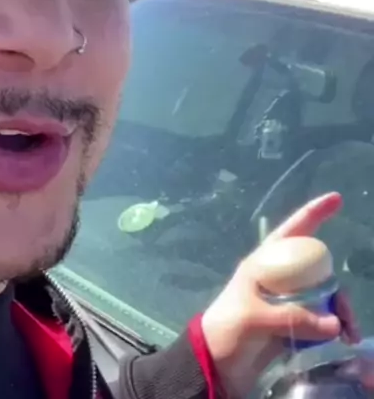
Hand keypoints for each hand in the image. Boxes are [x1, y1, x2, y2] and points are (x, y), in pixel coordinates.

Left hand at [201, 193, 359, 398]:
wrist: (215, 365)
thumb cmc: (226, 330)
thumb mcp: (254, 319)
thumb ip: (292, 317)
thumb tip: (334, 322)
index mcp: (263, 264)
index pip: (291, 232)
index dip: (312, 214)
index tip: (335, 198)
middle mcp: (278, 277)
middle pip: (317, 270)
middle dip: (337, 286)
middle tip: (346, 314)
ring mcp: (287, 300)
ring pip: (323, 296)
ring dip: (339, 311)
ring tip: (348, 333)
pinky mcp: (292, 324)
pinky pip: (321, 318)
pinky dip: (334, 326)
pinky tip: (342, 338)